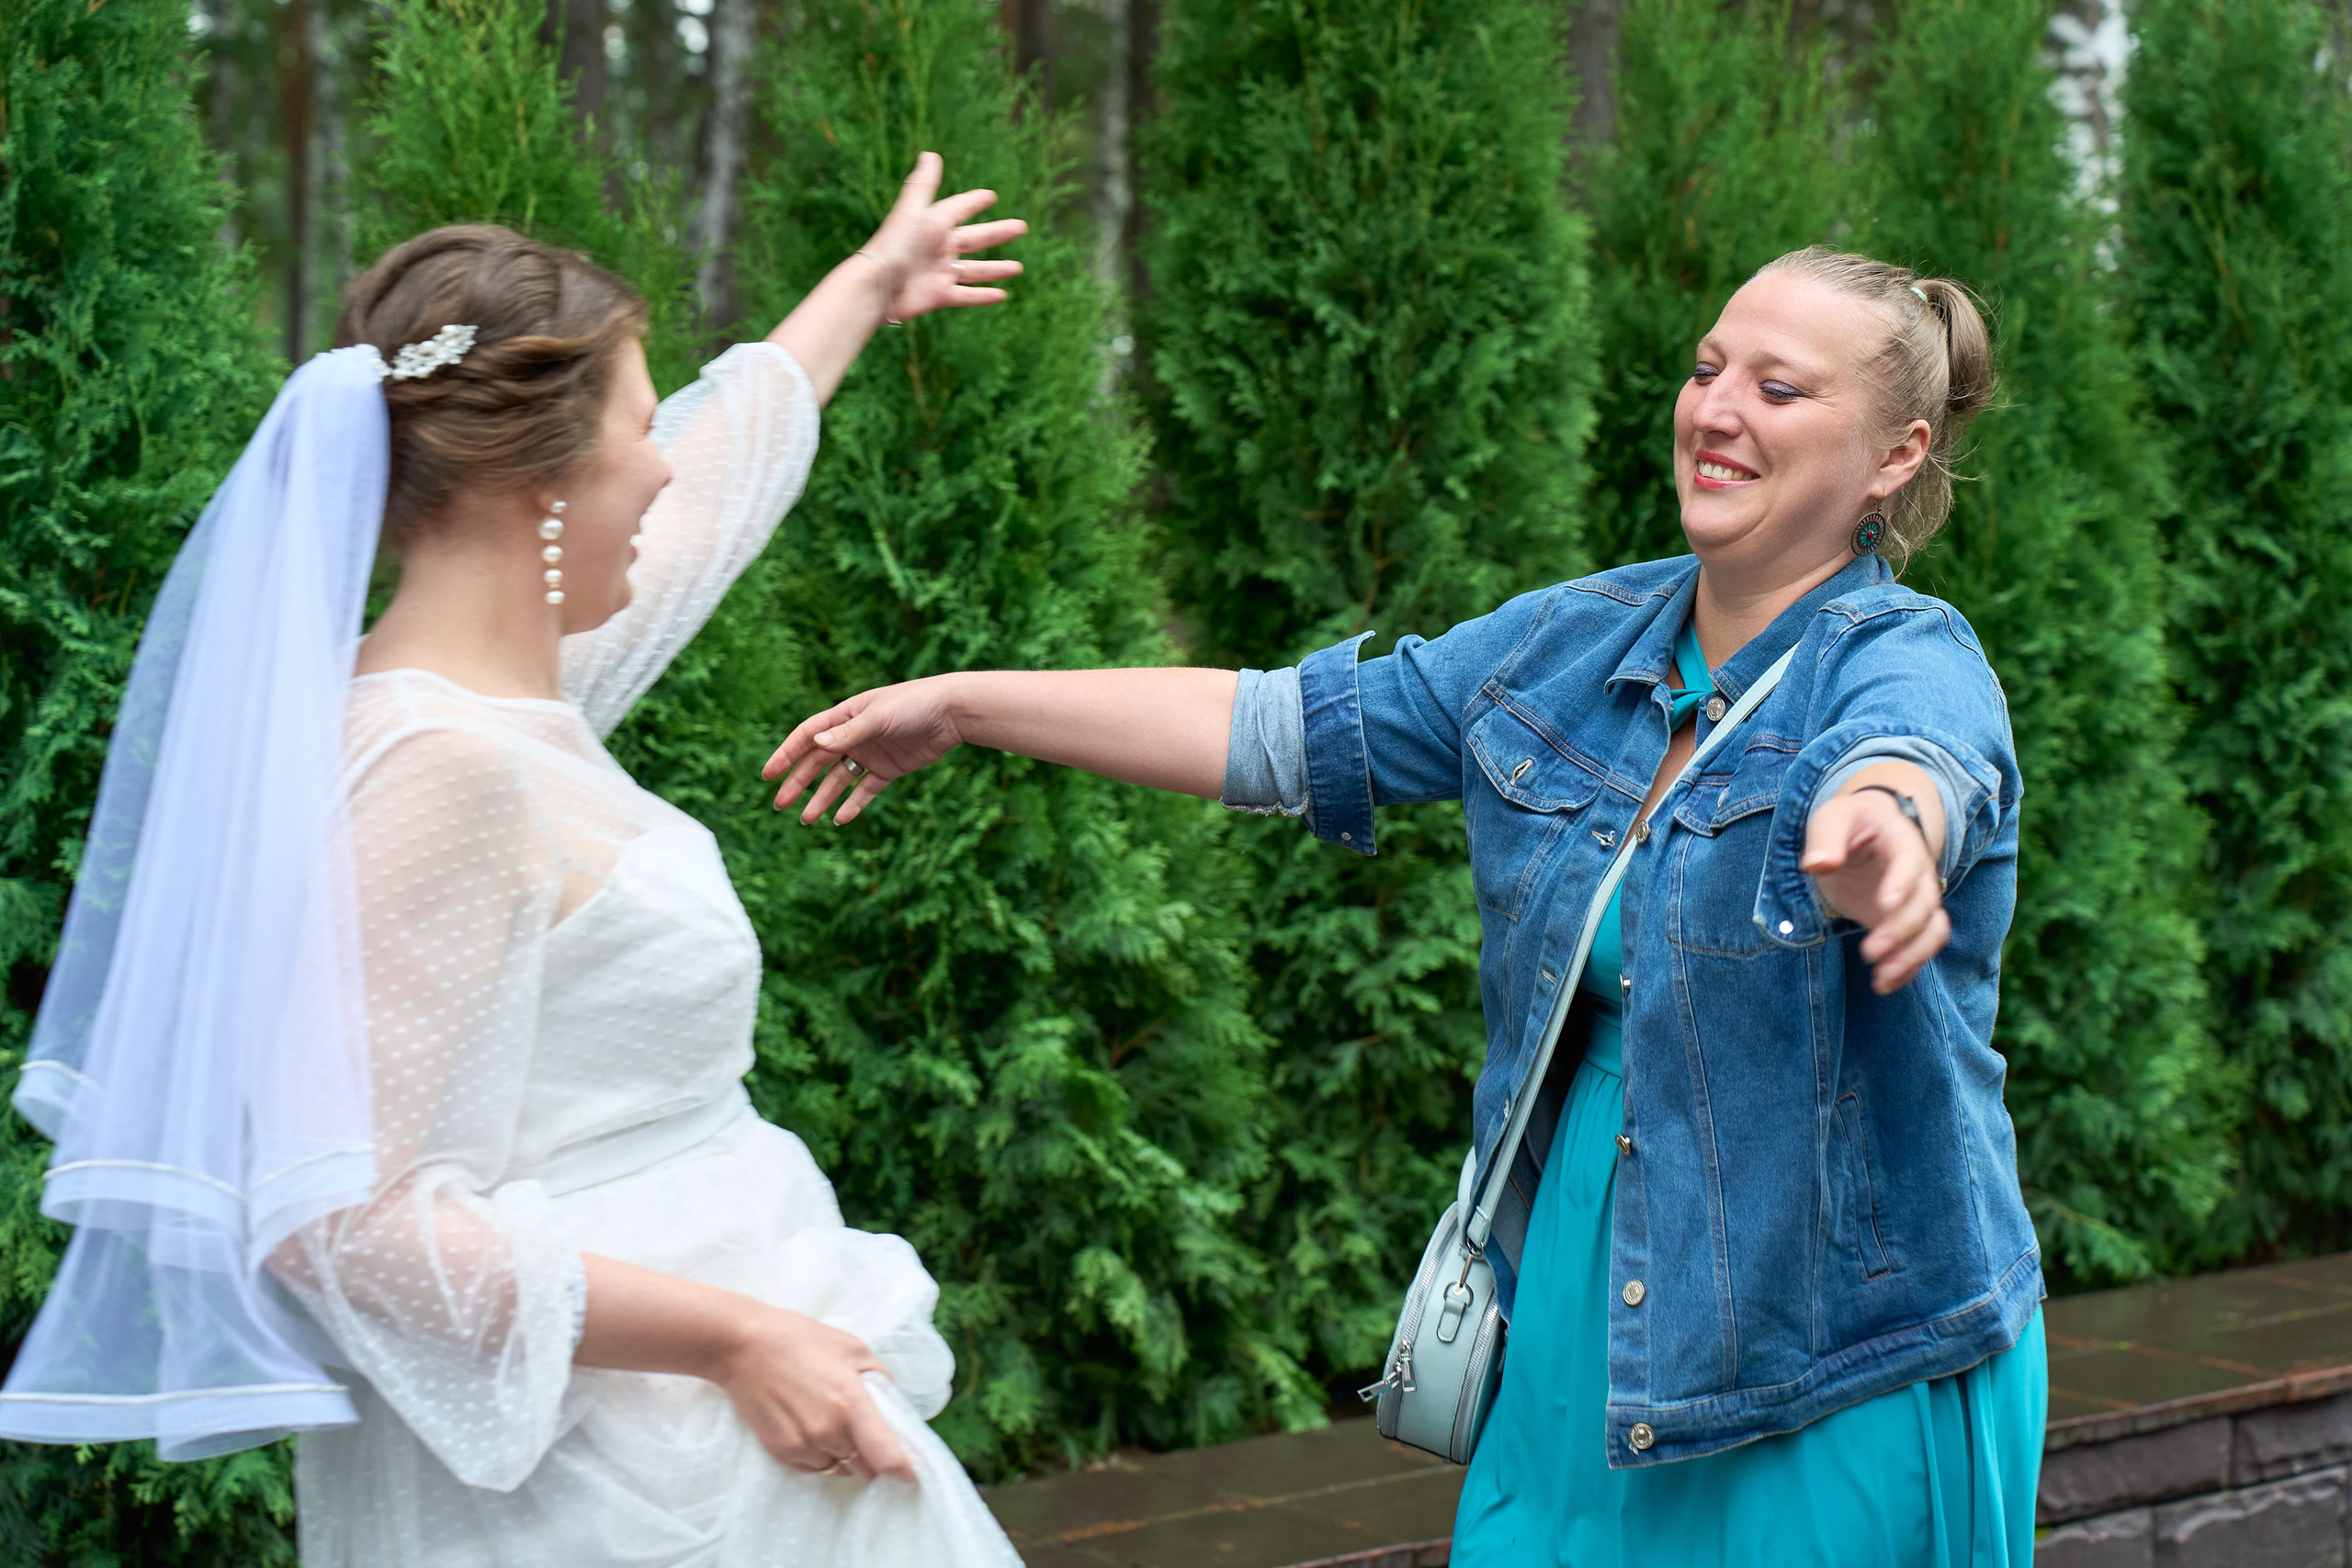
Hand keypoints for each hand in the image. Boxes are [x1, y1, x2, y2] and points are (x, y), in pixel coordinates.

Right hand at [709, 1307, 913, 1482]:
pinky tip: (809, 1425)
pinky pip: (814, 1467)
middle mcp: (829, 1431)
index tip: (910, 1473)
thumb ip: (879, 1378)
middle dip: (871, 1456)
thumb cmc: (801, 1340)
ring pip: (839, 1468)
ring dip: (844, 1455)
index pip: (886, 1456)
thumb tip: (892, 1405)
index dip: (903, 1470)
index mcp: (852, 1402)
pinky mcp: (781, 1453)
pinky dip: (819, 1455)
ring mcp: (803, 1445)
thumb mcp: (852, 1348)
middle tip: (864, 1432)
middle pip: (865, 1467)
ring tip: (830, 1420)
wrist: (744, 1347)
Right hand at [764, 675, 966, 824]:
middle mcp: (854, 736)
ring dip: (822, 798)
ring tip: (806, 819)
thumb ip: (849, 734)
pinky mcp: (890, 769)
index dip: (786, 754)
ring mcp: (871, 753)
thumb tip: (816, 743)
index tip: (768, 775)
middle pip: (818, 762)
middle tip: (780, 805)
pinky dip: (853, 804)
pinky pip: (866, 790)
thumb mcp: (878, 718)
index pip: (807, 737)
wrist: (952, 712)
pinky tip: (839, 819)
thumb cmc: (914, 705)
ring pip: (839, 780)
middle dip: (798, 783)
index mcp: (845, 716)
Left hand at [859, 151, 1026, 322]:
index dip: (974, 203)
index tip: (990, 197)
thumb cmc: (894, 245)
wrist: (877, 286)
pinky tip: (1002, 295)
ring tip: (1018, 268)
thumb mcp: (913, 211)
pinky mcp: (938, 296)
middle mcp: (939, 248)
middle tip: (1021, 227)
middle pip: (975, 239)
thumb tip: (930, 154)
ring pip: (975, 270)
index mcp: (934, 225)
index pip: (958, 209)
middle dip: (998, 233)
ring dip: (996, 269)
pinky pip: (966, 296)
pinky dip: (983, 296)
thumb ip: (924, 184)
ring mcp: (939, 273)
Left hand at [1799, 790, 1948, 994]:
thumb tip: (1817, 864)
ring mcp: (1916, 900)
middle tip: (1870, 951)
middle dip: (1901, 930)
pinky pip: (1921, 948)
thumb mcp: (1833, 818)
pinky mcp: (1907, 922)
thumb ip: (1825, 839)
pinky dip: (1908, 969)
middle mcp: (1919, 873)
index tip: (1885, 904)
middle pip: (1924, 904)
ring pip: (1932, 931)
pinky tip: (1883, 985)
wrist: (1869, 831)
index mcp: (1902, 841)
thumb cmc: (1849, 823)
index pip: (1910, 862)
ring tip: (1882, 978)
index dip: (1902, 884)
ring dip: (1913, 957)